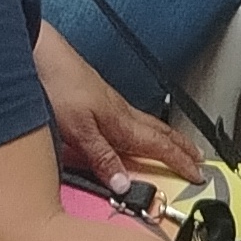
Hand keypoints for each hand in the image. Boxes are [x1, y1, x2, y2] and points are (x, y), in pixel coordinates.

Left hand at [33, 23, 197, 191]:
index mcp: (121, 122)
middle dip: (182, 146)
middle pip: (161, 132)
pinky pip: (133, 119)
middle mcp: (121, 112)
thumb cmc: (59, 85)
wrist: (41, 55)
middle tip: (199, 159)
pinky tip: (134, 133)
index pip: (160, 145)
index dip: (181, 161)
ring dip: (167, 138)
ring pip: (149, 124)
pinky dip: (146, 130)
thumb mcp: (79, 130)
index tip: (198, 174)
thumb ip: (102, 157)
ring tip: (176, 147)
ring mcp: (110, 104)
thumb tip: (125, 184)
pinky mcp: (98, 99)